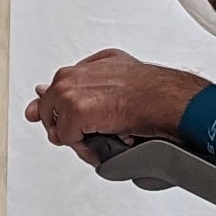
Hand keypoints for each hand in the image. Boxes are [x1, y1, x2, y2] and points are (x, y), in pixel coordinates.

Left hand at [26, 51, 207, 153]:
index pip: (58, 88)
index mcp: (89, 66)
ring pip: (59, 126)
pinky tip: (111, 141)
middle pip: (51, 108)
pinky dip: (88, 149)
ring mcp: (71, 93)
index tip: (47, 114)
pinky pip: (69, 141)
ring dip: (80, 137)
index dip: (54, 107)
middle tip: (96, 133)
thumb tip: (78, 101)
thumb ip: (98, 85)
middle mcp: (74, 76)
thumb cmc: (156, 90)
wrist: (168, 98)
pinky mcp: (75, 112)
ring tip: (110, 137)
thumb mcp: (123, 80)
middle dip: (67, 125)